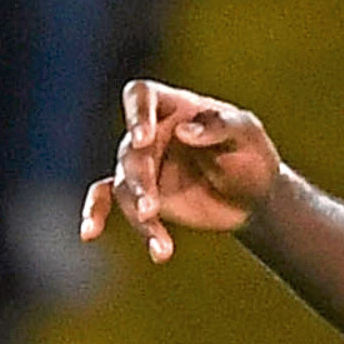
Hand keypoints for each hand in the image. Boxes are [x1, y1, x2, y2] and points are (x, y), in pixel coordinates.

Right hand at [79, 79, 283, 261]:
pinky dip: (96, 214)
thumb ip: (220, 126)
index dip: (136, 114)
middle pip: (130, 152)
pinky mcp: (140, 194)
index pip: (141, 96)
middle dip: (139, 183)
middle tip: (151, 210)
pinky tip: (89, 233)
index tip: (142, 139)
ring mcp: (143, 164)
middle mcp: (151, 133)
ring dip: (137, 215)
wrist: (255, 195)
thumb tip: (184, 131)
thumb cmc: (252, 155)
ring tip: (161, 247)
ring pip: (123, 186)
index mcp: (175, 107)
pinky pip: (109, 200)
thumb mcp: (247, 134)